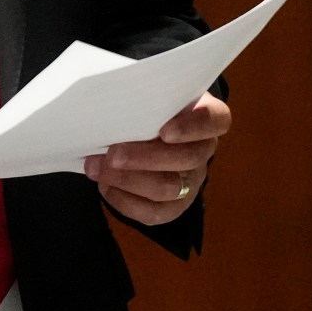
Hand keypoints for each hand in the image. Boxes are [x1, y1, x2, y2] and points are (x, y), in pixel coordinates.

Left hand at [84, 91, 229, 225]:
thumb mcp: (149, 97)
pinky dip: (124, 201)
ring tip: (96, 168)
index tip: (164, 130)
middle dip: (145, 158)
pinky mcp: (174, 206)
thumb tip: (108, 107)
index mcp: (205, 117)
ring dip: (127, 180)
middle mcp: (203, 150)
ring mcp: (192, 181)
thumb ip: (141, 99)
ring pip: (168, 188)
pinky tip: (104, 186)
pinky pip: (154, 213)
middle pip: (188, 159)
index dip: (193, 127)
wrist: (144, 134)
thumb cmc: (147, 109)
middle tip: (112, 154)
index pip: (215, 120)